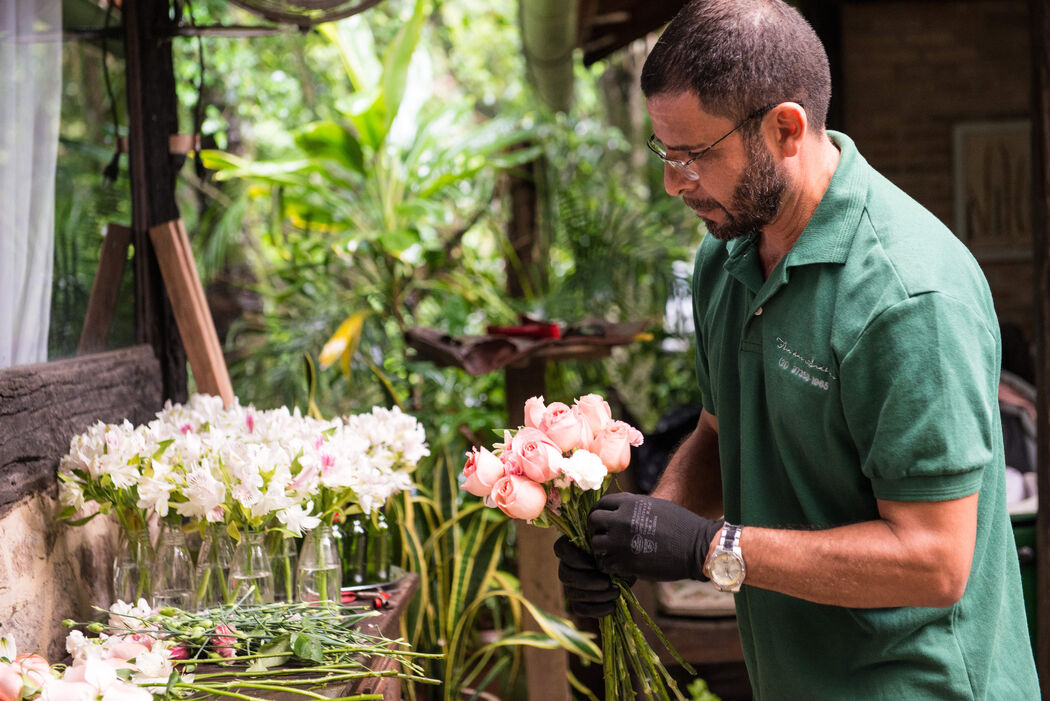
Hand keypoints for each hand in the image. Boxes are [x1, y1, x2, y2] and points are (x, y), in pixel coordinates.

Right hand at [553, 535, 631, 616]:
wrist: (626, 567)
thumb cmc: (618, 549)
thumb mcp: (614, 541)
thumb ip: (605, 540)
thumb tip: (599, 550)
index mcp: (572, 546)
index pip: (561, 549)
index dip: (574, 558)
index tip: (593, 563)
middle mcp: (566, 566)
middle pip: (565, 575)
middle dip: (588, 581)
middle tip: (607, 582)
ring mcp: (571, 586)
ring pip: (573, 594)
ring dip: (596, 596)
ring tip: (615, 591)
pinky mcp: (579, 602)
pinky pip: (581, 609)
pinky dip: (597, 610)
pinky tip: (612, 605)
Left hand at [588, 492, 722, 581]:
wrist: (696, 547)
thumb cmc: (679, 524)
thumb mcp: (654, 505)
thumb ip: (632, 506)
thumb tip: (615, 510)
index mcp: (628, 503)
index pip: (600, 504)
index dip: (600, 512)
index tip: (602, 521)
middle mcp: (620, 520)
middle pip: (593, 522)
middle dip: (596, 529)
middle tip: (604, 536)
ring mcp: (620, 542)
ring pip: (595, 544)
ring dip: (601, 548)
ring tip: (612, 552)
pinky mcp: (625, 563)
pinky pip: (605, 564)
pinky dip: (609, 565)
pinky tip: (619, 564)